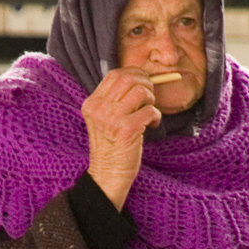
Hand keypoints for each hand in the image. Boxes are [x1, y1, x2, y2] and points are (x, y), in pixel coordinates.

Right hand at [82, 68, 161, 209]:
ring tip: (149, 112)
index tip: (144, 83)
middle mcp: (100, 108)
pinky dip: (156, 116)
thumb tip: (140, 79)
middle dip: (146, 84)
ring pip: (141, 92)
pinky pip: (150, 111)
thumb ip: (115, 100)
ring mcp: (112, 119)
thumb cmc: (112, 147)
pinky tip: (153, 125)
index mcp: (93, 103)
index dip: (134, 74)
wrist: (108, 175)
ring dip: (151, 100)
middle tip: (150, 97)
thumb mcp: (105, 119)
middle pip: (128, 79)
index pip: (115, 75)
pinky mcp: (127, 130)